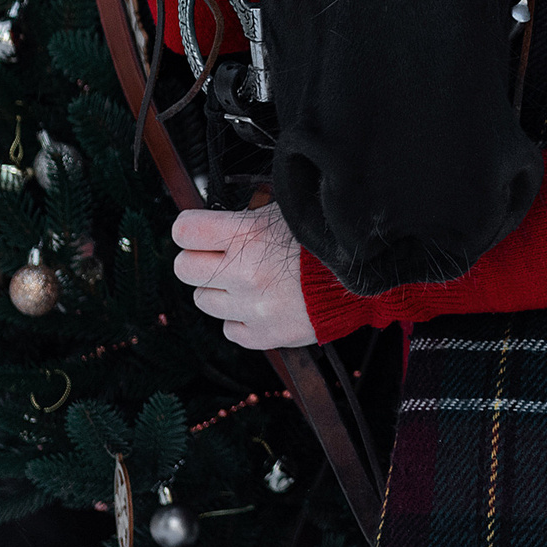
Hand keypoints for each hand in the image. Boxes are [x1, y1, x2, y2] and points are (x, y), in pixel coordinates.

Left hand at [171, 202, 312, 349]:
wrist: (362, 275)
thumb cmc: (324, 238)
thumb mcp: (284, 212)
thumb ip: (246, 218)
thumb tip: (216, 221)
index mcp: (247, 233)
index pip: (184, 231)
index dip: (189, 231)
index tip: (198, 233)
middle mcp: (244, 271)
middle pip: (185, 269)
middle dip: (199, 260)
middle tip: (221, 257)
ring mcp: (252, 307)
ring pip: (203, 300)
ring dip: (219, 290)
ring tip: (247, 281)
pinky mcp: (265, 334)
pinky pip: (229, 329)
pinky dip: (239, 318)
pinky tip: (260, 303)